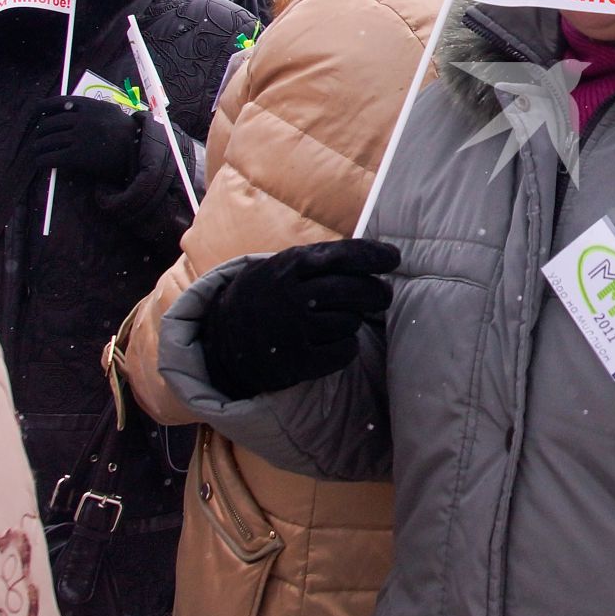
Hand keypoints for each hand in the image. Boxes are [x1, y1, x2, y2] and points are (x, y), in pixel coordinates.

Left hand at [26, 96, 142, 181]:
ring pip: (48, 140)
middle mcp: (84, 119)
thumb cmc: (128, 134)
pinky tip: (40, 162)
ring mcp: (81, 137)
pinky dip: (42, 160)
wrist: (141, 154)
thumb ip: (92, 109)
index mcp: (92, 106)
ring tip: (36, 150)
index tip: (35, 112)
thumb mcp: (113, 113)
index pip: (59, 102)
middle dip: (40, 131)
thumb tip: (66, 109)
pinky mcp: (78, 156)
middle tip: (38, 137)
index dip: (42, 108)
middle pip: (51, 123)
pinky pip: (52, 157)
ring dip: (38, 146)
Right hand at [201, 239, 400, 398]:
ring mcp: (292, 329)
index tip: (394, 259)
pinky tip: (332, 344)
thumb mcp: (283, 267)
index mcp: (290, 266)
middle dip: (376, 293)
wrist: (221, 337)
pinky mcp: (295, 361)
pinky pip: (344, 351)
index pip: (342, 255)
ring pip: (350, 321)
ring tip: (335, 320)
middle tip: (381, 296)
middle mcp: (291, 295)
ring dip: (352, 321)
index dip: (373, 256)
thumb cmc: (268, 295)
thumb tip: (376, 255)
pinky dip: (346, 348)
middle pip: (355, 290)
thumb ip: (321, 261)